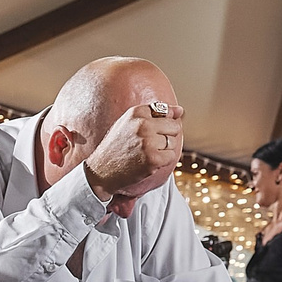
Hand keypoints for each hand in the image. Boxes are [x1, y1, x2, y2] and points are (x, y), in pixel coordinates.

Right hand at [79, 99, 182, 218]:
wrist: (100, 171)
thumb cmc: (115, 147)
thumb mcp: (129, 124)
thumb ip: (155, 114)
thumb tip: (180, 110)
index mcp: (136, 112)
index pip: (165, 112)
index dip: (160, 125)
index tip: (147, 134)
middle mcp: (142, 124)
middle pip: (174, 127)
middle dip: (165, 137)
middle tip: (147, 146)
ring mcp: (148, 141)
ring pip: (173, 142)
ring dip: (163, 150)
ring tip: (144, 154)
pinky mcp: (153, 158)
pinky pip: (171, 156)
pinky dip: (162, 162)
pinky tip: (146, 162)